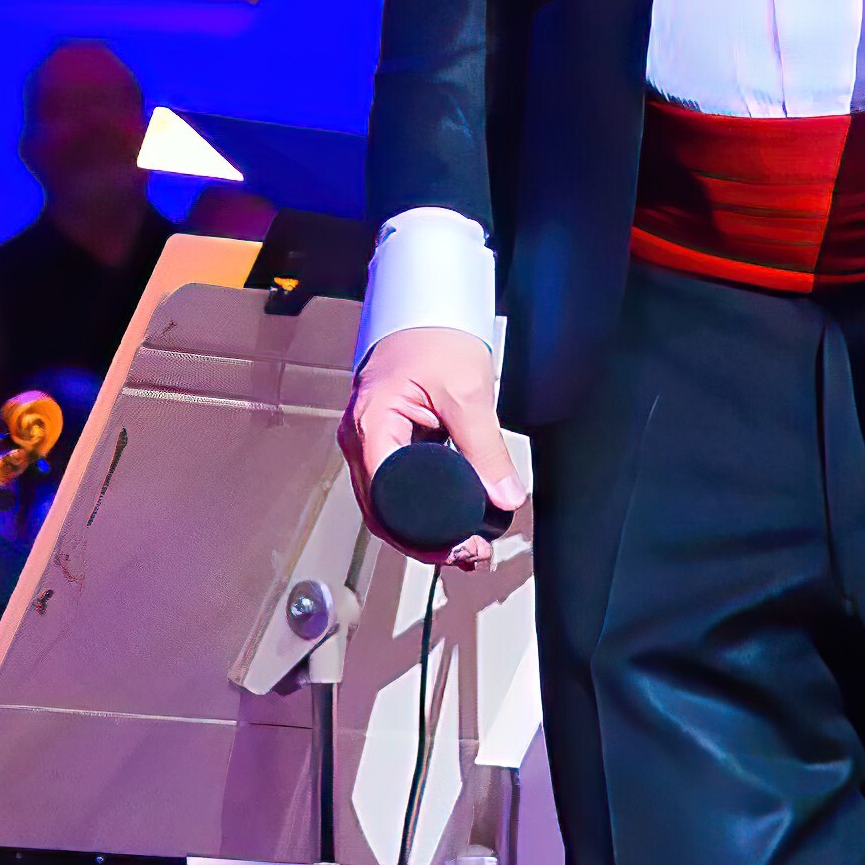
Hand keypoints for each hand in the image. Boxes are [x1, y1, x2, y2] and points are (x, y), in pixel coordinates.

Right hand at [339, 324, 520, 556]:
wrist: (427, 308)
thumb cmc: (435, 336)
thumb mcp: (467, 393)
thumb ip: (486, 449)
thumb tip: (504, 497)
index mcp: (371, 426)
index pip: (385, 498)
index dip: (419, 532)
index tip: (456, 547)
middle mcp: (361, 439)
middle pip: (381, 511)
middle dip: (423, 542)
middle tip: (469, 556)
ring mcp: (370, 443)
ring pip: (387, 505)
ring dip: (422, 532)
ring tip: (467, 548)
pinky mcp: (386, 443)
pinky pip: (396, 487)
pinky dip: (422, 510)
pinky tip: (453, 522)